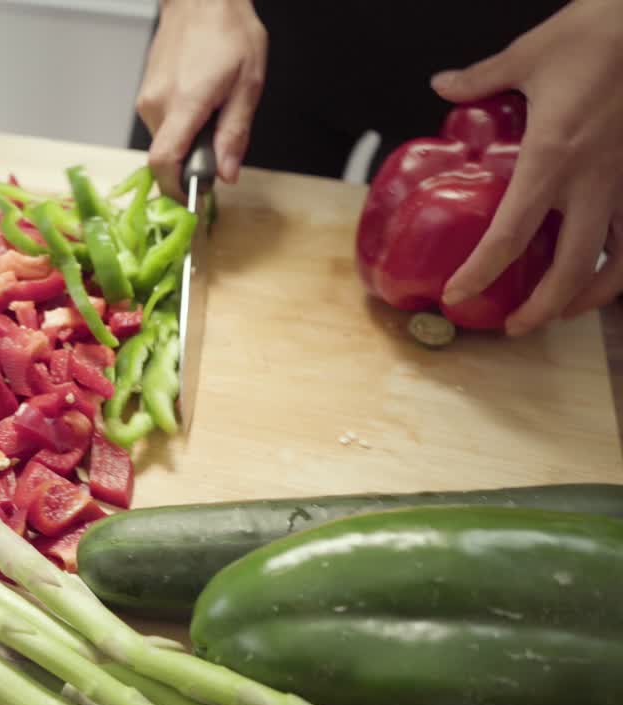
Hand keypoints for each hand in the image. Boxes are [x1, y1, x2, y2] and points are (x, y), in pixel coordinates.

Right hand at [135, 0, 266, 200]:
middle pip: (166, 156)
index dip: (176, 189)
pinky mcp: (146, 94)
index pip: (164, 162)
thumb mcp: (248, 85)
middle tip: (220, 145)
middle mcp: (157, 105)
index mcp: (184, 103)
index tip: (194, 198)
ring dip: (188, 142)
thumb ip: (235, 134)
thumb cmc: (229, 33)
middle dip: (192, 162)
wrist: (201, 0)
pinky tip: (200, 102)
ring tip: (213, 113)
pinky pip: (162, 125)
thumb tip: (226, 174)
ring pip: (164, 141)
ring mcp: (147, 99)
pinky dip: (181, 126)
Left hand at [433, 0, 622, 334]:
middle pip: (570, 269)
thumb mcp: (529, 55)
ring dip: (590, 298)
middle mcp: (593, 181)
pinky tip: (605, 276)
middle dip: (541, 308)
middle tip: (512, 326)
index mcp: (551, 158)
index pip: (509, 235)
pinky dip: (622, 265)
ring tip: (561, 311)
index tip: (457, 295)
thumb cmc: (600, 33)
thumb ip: (481, 79)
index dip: (480, 273)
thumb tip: (444, 85)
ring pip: (618, 263)